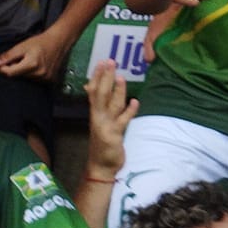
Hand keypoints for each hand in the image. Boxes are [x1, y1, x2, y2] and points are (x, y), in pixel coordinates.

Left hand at [0, 27, 71, 79]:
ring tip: (33, 61)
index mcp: (32, 64)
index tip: (8, 61)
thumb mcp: (22, 46)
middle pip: (18, 76)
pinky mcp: (50, 80)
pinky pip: (35, 80)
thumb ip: (8, 56)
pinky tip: (38, 66)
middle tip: (23, 58)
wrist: (59, 41)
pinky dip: (33, 74)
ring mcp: (46, 78)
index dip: (5, 67)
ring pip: (27, 78)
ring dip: (25, 71)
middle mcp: (40, 73)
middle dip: (17, 68)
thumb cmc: (41, 42)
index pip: (10, 73)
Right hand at [84, 60, 138, 176]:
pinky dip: (129, 111)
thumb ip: (100, 105)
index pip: (95, 91)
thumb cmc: (103, 142)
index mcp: (95, 113)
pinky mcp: (113, 135)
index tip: (103, 62)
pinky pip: (122, 121)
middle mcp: (98, 117)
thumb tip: (92, 88)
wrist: (101, 165)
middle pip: (101, 94)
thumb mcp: (100, 122)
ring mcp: (105, 126)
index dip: (98, 76)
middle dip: (105, 78)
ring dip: (117, 91)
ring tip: (121, 77)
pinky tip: (135, 102)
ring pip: (111, 105)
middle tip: (110, 62)